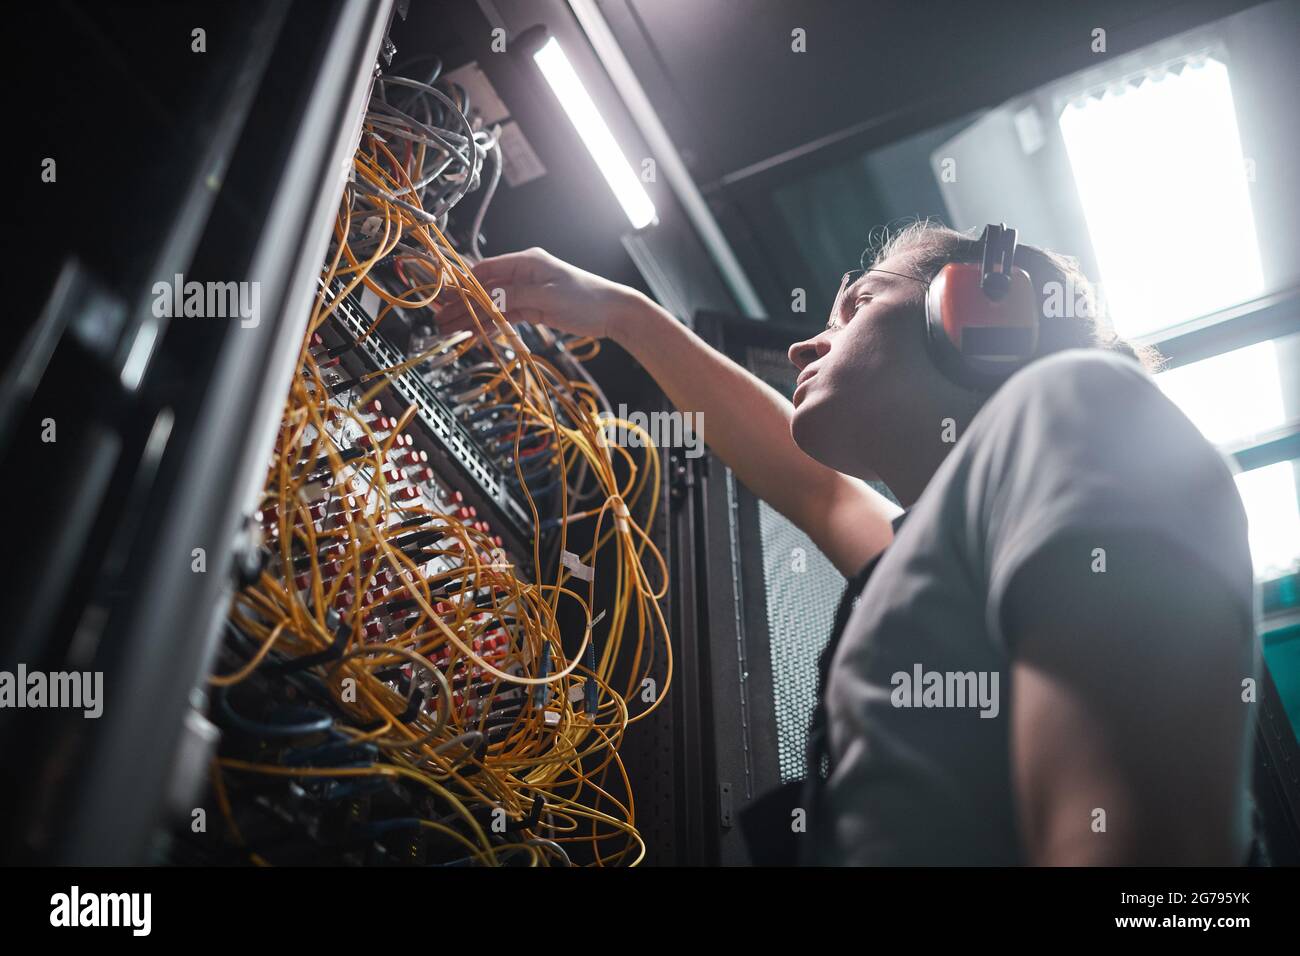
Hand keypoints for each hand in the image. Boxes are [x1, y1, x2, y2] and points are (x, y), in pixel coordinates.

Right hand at [433, 247, 644, 340]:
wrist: (612, 312)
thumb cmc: (585, 297)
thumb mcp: (547, 295)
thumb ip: (514, 296)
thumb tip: (485, 298)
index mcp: (525, 262)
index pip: (486, 270)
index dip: (463, 285)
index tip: (444, 298)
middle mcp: (523, 275)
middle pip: (485, 289)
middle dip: (462, 304)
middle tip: (439, 320)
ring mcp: (527, 292)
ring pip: (492, 305)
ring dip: (472, 318)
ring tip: (450, 331)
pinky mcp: (533, 309)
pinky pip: (505, 316)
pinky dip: (490, 325)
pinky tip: (474, 334)